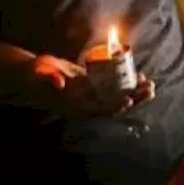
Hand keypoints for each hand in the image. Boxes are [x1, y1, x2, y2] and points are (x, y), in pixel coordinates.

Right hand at [31, 54, 155, 118]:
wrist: (32, 73)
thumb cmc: (34, 74)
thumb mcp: (40, 74)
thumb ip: (48, 78)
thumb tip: (59, 83)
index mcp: (75, 106)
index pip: (98, 111)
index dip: (114, 107)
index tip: (128, 100)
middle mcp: (85, 104)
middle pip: (114, 106)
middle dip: (133, 100)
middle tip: (150, 89)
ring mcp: (91, 96)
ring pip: (117, 97)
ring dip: (135, 93)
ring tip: (151, 84)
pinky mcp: (93, 86)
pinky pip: (114, 88)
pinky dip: (127, 83)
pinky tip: (140, 75)